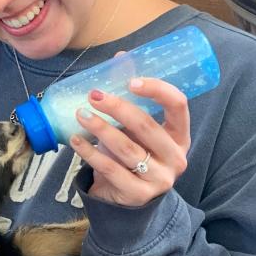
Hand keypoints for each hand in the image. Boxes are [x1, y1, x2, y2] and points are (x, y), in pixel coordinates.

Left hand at [70, 77, 190, 206]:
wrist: (128, 197)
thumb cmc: (135, 154)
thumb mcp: (137, 129)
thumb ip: (133, 99)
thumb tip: (120, 58)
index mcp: (180, 136)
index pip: (178, 105)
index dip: (157, 90)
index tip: (130, 81)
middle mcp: (175, 158)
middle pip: (146, 126)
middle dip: (117, 107)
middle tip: (93, 95)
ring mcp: (159, 180)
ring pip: (126, 148)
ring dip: (100, 128)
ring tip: (81, 114)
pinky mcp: (138, 195)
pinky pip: (110, 169)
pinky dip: (90, 152)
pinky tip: (76, 140)